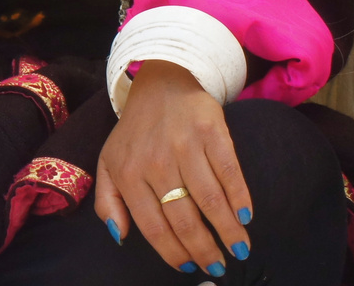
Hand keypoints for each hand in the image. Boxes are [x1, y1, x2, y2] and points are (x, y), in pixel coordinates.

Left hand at [95, 61, 252, 274]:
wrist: (160, 84)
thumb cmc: (135, 133)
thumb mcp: (108, 163)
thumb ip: (107, 202)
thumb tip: (120, 236)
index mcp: (128, 174)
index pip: (153, 226)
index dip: (172, 252)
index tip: (188, 267)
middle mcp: (156, 162)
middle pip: (184, 219)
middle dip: (204, 250)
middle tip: (218, 267)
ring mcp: (185, 146)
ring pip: (210, 200)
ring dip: (228, 231)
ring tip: (239, 249)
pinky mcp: (211, 132)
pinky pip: (229, 172)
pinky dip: (240, 198)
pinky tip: (246, 217)